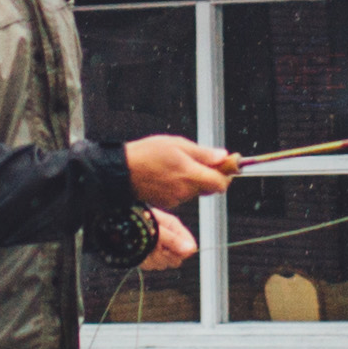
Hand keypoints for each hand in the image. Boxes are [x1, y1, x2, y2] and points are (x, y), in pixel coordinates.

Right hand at [123, 134, 241, 208]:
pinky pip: (182, 195)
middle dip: (209, 175)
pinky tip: (168, 174)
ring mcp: (176, 199)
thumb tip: (223, 156)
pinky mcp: (168, 203)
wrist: (122, 171)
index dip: (225, 175)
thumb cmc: (147, 154)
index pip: (220, 184)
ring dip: (193, 180)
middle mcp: (186, 191)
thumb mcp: (177, 145)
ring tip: (178, 164)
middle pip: (209, 188)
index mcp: (191, 175)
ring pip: (195, 191)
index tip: (224, 165)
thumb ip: (203, 154)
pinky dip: (181, 185)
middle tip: (200, 160)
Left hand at [138, 208, 199, 271]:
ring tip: (143, 246)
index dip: (182, 250)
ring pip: (165, 264)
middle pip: (178, 258)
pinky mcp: (150, 257)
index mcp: (173, 227)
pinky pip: (153, 266)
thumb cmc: (135, 220)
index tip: (168, 249)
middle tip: (154, 246)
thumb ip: (172, 239)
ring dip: (153, 257)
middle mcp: (168, 239)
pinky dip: (146, 260)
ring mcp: (159, 249)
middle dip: (165, 255)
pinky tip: (139, 251)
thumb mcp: (155, 228)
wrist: (115, 225)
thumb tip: (191, 249)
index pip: (189, 245)